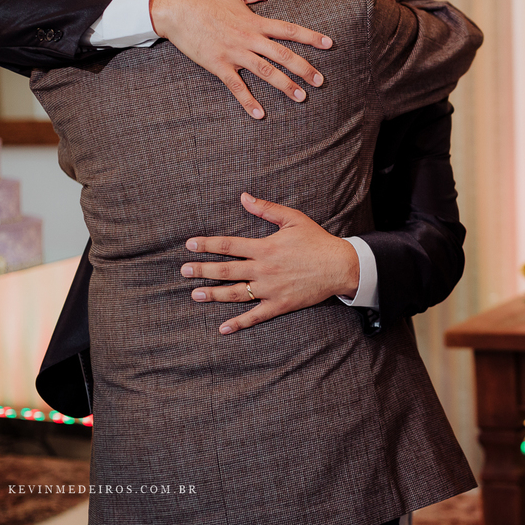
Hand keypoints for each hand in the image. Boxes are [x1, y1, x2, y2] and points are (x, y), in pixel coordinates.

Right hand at [150, 0, 333, 118]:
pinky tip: (260, 115)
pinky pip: (236, 87)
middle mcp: (249, 38)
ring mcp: (234, 53)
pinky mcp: (218, 65)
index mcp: (255, 22)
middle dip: (304, 69)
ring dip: (285, 86)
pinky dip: (248, 102)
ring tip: (301, 98)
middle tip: (320, 81)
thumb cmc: (206, 2)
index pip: (289, 30)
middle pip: (283, 55)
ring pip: (265, 72)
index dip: (311, 37)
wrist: (176, 11)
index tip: (329, 44)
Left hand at [179, 192, 359, 333]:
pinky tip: (223, 327)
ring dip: (213, 294)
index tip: (189, 245)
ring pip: (235, 293)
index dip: (207, 245)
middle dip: (202, 270)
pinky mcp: (280, 304)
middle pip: (226, 270)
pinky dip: (239, 323)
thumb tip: (243, 196)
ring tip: (194, 294)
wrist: (340, 266)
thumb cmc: (317, 241)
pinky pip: (255, 316)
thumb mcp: (293, 218)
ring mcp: (271, 289)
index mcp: (265, 247)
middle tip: (183, 271)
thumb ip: (266, 208)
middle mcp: (264, 269)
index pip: (228, 245)